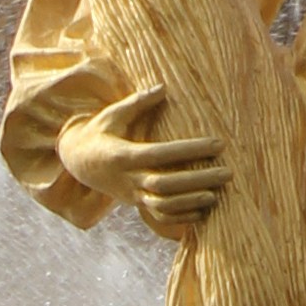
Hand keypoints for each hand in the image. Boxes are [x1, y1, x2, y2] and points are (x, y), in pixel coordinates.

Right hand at [57, 92, 235, 234]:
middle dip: (198, 180)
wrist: (77, 162)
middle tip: (228, 172)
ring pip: (162, 206)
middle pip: (165, 185)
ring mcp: (131, 195)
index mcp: (122, 155)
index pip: (160, 154)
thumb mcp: (112, 114)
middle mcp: (127, 178)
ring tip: (217, 194)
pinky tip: (202, 210)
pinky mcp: (134, 205)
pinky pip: (158, 218)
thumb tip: (163, 87)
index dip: (190, 150)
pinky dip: (180, 218)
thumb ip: (137, 102)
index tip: (218, 144)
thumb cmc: (99, 132)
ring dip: (191, 202)